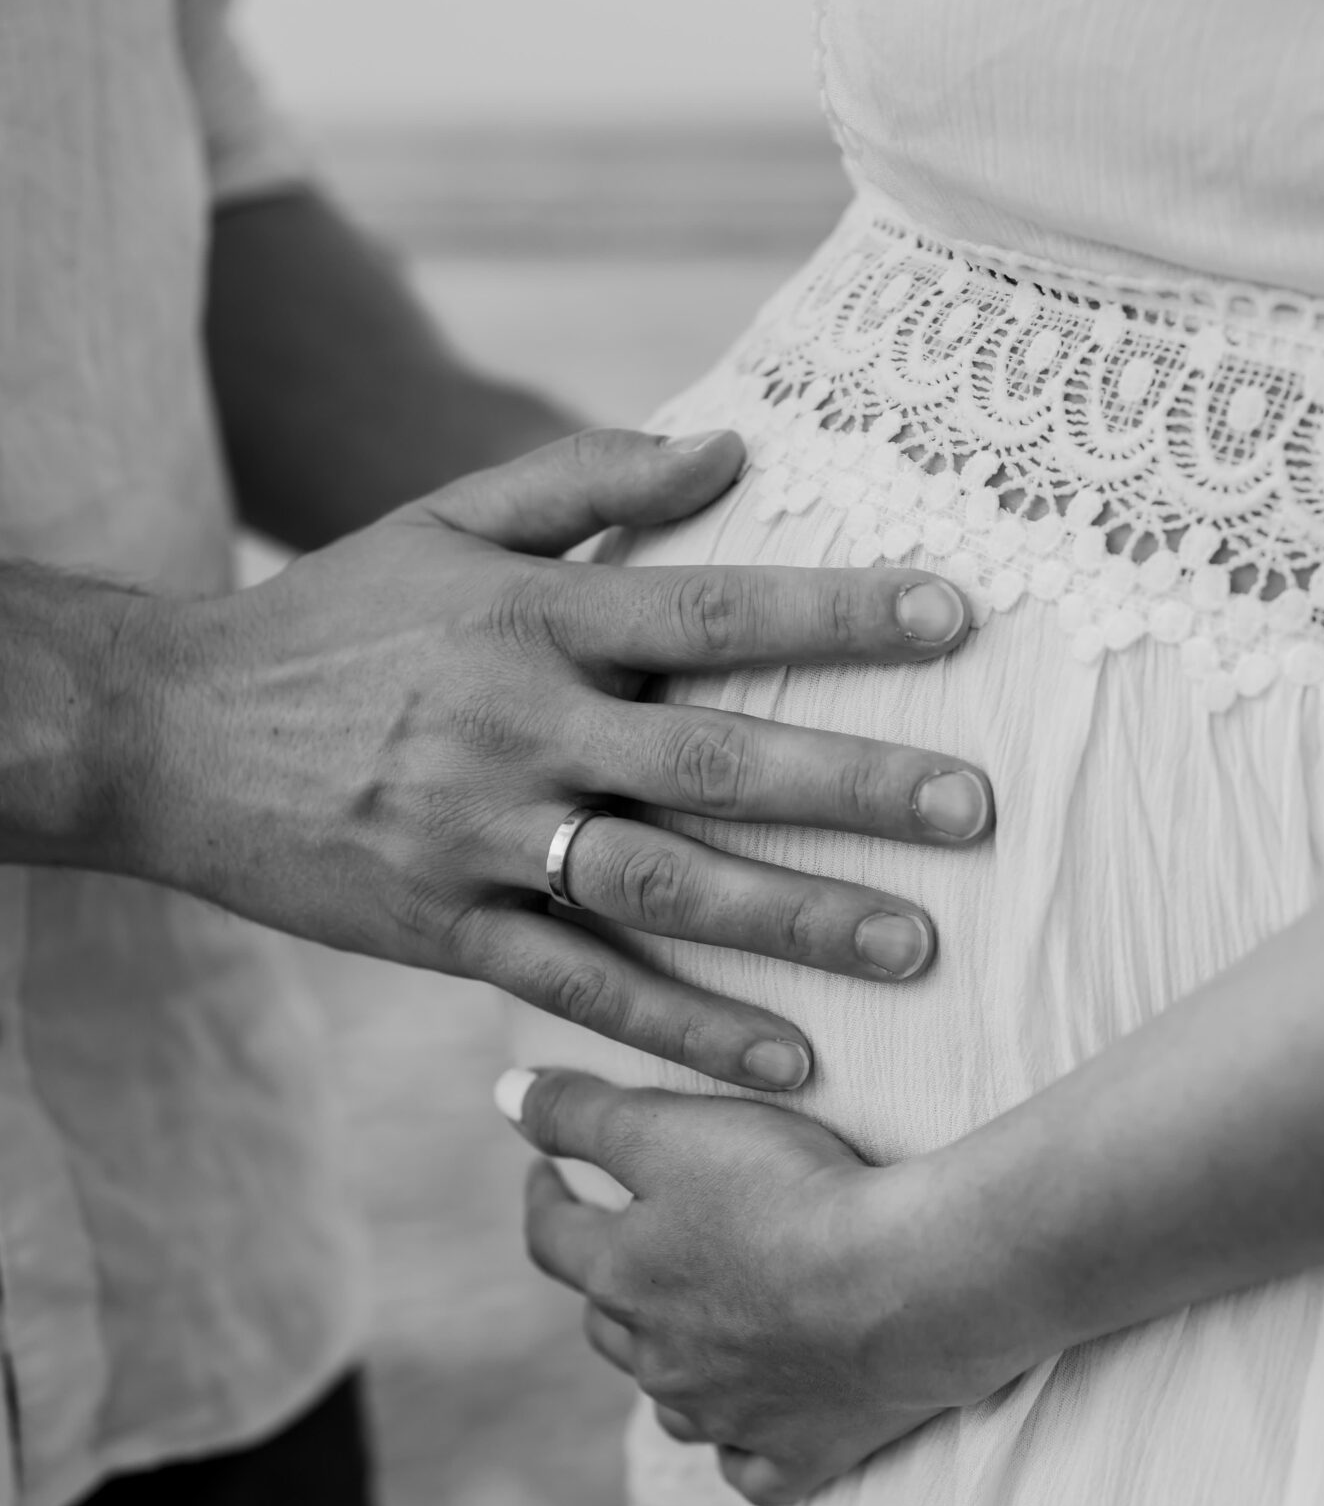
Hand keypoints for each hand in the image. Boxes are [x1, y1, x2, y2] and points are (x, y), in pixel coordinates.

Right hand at [119, 427, 993, 1088]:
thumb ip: (588, 479)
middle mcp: (516, 729)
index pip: (709, 611)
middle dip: (851, 786)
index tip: (952, 618)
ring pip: (661, 885)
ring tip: (916, 946)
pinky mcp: (444, 931)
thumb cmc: (332, 619)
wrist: (167, 732)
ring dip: (794, 919)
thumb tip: (732, 447)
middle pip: (710, 761)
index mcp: (530, 621)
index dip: (834, 615)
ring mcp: (479, 840)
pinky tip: (787, 1059)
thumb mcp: (444, 520)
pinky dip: (685, 1027)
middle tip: (975, 810)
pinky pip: (582, 986)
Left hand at [501, 1063, 1024, 1504]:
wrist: (908, 1283)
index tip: (546, 1175)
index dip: (544, 1200)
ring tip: (694, 1333)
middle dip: (610, 1285)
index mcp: (624, 1278)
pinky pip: (748, 1467)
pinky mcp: (798, 1455)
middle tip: (631, 1250)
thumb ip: (581, 1113)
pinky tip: (751, 1429)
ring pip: (674, 1401)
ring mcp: (727, 1417)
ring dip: (673, 1367)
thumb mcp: (672, 1129)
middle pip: (608, 1325)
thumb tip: (505, 1097)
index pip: (552, 1239)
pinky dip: (744, 1445)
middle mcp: (661, 1360)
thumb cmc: (791, 1195)